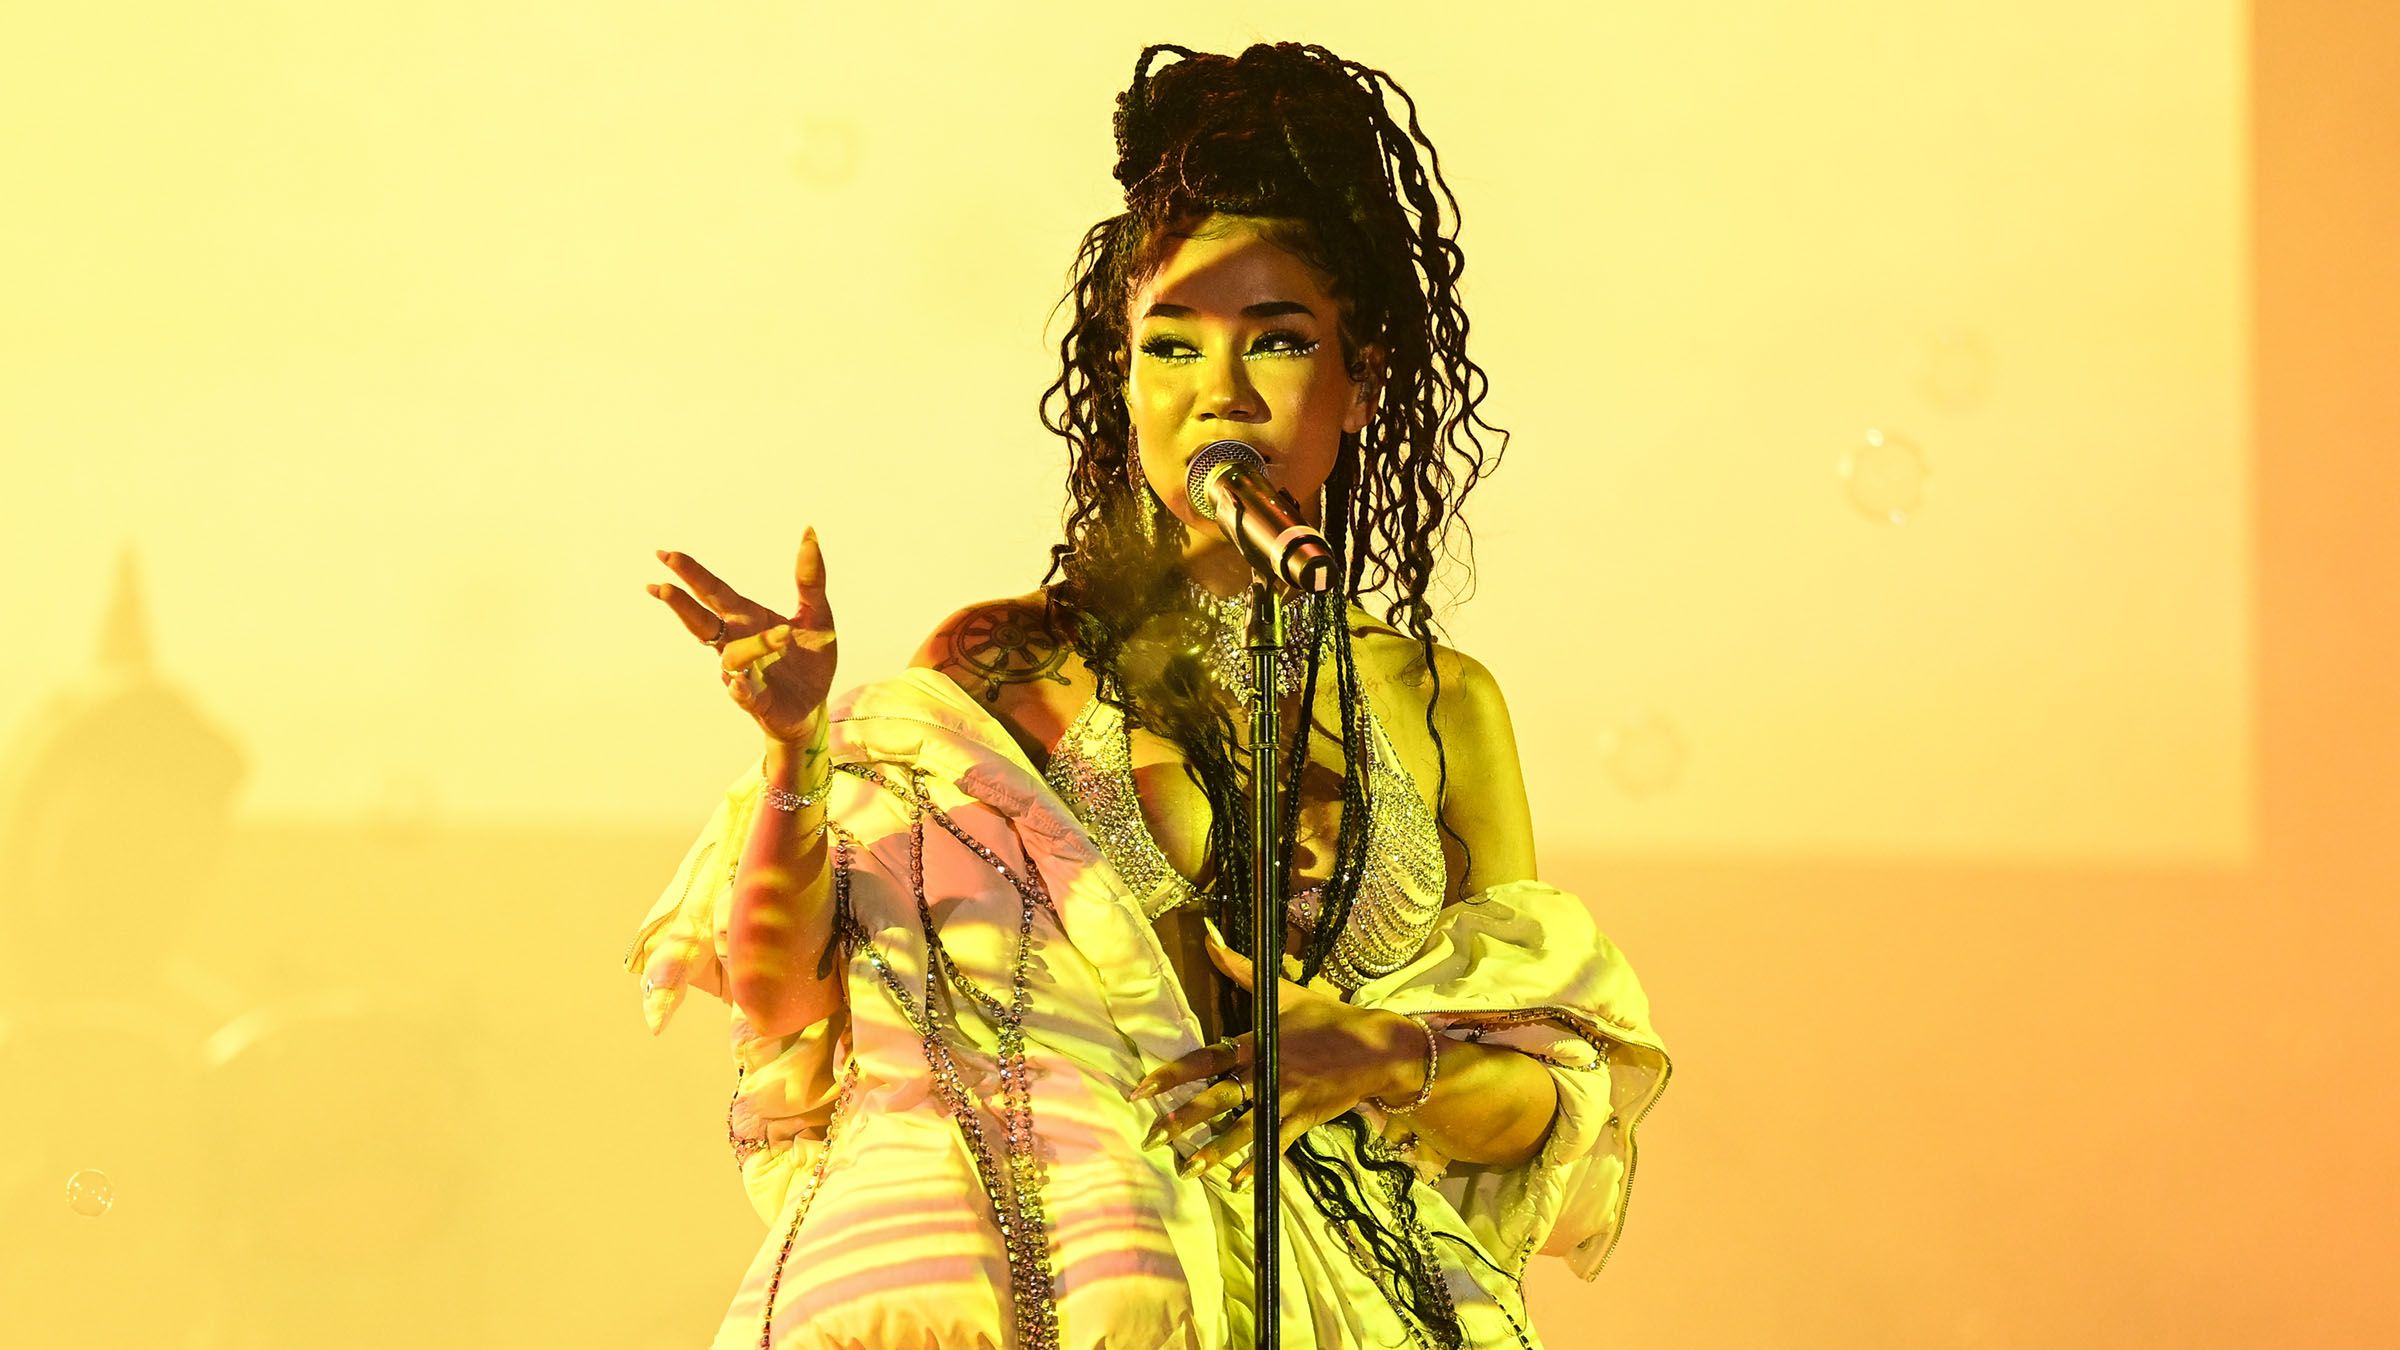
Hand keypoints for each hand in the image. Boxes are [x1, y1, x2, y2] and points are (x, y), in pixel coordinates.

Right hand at [647, 530, 838, 744]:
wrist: (816, 705)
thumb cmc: (808, 658)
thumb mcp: (817, 614)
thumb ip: (810, 578)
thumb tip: (809, 531)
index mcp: (747, 618)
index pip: (713, 592)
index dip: (691, 574)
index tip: (665, 554)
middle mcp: (737, 643)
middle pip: (702, 622)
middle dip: (682, 605)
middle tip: (663, 587)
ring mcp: (743, 673)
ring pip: (732, 657)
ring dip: (750, 646)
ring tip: (781, 634)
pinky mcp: (756, 701)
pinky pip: (742, 694)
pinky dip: (740, 687)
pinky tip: (738, 682)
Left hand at [1126, 918, 1402, 1188]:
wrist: (1378, 1047)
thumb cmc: (1328, 1016)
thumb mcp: (1284, 991)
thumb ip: (1240, 969)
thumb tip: (1207, 936)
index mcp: (1257, 1041)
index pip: (1205, 1058)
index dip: (1172, 1074)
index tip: (1141, 1089)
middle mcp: (1267, 1072)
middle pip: (1218, 1099)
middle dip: (1184, 1120)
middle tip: (1153, 1137)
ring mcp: (1286, 1099)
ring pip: (1243, 1129)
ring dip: (1214, 1150)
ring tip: (1187, 1169)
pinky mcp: (1304, 1119)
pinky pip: (1276, 1145)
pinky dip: (1256, 1164)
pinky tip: (1237, 1182)